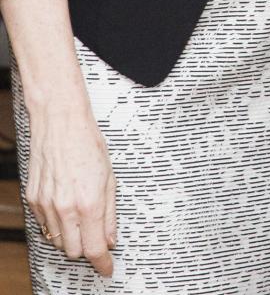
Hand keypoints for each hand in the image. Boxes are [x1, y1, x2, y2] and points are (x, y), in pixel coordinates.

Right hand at [24, 96, 115, 275]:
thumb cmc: (88, 144)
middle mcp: (65, 208)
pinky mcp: (33, 200)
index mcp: (89, 202)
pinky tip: (66, 206)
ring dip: (71, 236)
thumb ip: (111, 213)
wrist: (60, 124)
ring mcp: (46, 205)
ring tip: (81, 215)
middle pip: (74, 251)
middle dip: (87, 248)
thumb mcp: (110, 177)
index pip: (94, 248)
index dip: (102, 263)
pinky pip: (44, 226)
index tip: (107, 269)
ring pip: (57, 241)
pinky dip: (56, 224)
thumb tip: (112, 239)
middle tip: (96, 235)